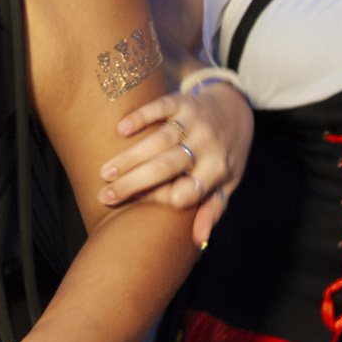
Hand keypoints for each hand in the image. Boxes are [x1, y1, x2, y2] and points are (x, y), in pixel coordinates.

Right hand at [99, 78, 253, 246]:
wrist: (236, 108)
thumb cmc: (225, 154)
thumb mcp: (227, 182)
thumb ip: (213, 208)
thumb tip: (199, 240)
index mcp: (217, 171)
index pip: (185, 192)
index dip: (161, 199)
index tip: (139, 202)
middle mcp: (207, 146)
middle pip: (166, 167)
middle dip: (133, 183)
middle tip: (105, 195)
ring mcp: (195, 122)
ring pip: (159, 140)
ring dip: (129, 157)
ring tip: (105, 172)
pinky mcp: (184, 102)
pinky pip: (161, 107)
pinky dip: (141, 117)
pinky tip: (121, 130)